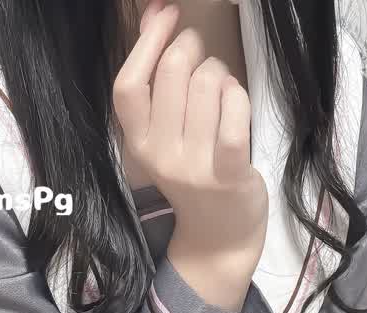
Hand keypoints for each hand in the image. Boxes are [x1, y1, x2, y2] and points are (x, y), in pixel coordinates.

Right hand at [113, 1, 268, 267]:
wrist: (218, 235)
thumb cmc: (194, 177)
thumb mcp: (163, 137)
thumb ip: (156, 83)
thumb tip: (155, 15)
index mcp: (137, 145)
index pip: (128, 85)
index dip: (147, 41)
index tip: (166, 13)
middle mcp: (159, 155)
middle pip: (173, 72)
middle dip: (194, 48)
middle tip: (204, 60)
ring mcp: (192, 166)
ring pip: (207, 83)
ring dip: (220, 73)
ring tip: (222, 90)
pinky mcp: (227, 172)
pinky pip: (233, 109)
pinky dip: (238, 93)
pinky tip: (235, 99)